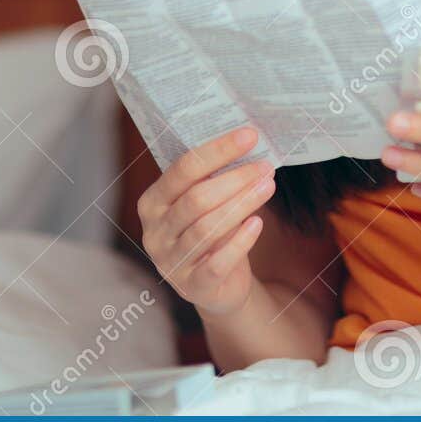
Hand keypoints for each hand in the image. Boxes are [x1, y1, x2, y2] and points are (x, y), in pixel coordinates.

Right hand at [137, 127, 275, 316]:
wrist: (214, 285)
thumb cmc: (210, 232)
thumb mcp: (203, 204)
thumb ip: (212, 179)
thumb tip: (246, 144)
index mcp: (152, 202)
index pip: (183, 169)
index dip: (218, 151)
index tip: (249, 136)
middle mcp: (154, 232)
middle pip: (196, 198)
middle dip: (234, 179)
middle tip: (264, 166)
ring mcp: (170, 261)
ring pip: (208, 228)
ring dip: (242, 203)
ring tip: (268, 186)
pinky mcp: (192, 286)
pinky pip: (217, 262)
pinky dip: (240, 241)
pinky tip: (258, 223)